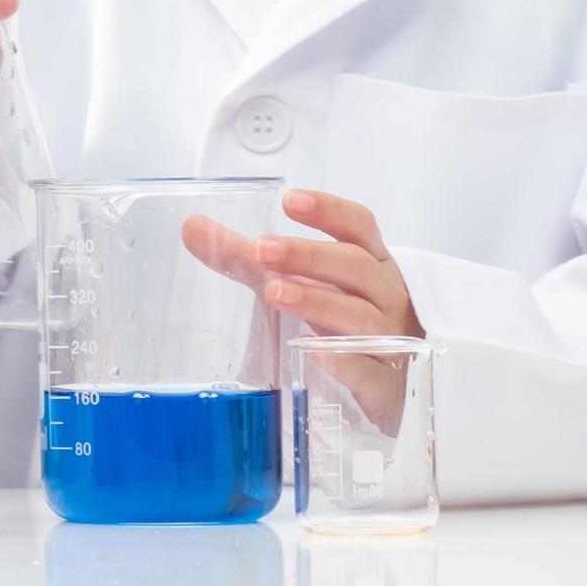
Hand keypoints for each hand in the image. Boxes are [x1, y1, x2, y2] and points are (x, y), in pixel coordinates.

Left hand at [184, 190, 421, 430]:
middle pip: (355, 266)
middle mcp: (386, 296)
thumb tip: (192, 227)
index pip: (359, 227)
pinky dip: (344, 361)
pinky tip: (313, 352)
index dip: (330, 211)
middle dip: (309, 255)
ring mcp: (391, 339)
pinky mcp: (385, 384)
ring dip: (318, 300)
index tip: (290, 201)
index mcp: (370, 263)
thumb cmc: (342, 318)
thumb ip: (247, 258)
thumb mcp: (300, 283)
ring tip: (273, 291)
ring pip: (360, 315)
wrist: (393, 384)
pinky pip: (369, 371)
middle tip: (262, 249)